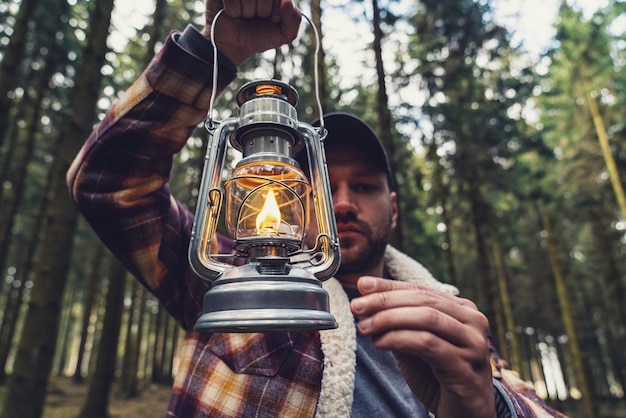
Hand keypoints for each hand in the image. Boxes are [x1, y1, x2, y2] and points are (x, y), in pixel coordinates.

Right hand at [202, 0, 301, 65]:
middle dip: (262, 11)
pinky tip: (233, 13)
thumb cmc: (259, 36)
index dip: (277, 8)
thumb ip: (293, 20)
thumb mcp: (283, 35)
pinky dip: (233, 11)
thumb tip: (287, 1)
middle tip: (256, 17)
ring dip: (247, 12)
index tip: (273, 18)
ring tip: (244, 15)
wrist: (235, 45)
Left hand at [350, 276, 495, 417]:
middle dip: (385, 301)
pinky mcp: (466, 366)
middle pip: (423, 300)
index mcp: (462, 310)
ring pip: (426, 318)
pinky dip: (399, 339)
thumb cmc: (439, 377)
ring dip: (389, 319)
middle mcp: (473, 322)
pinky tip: (380, 343)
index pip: (420, 289)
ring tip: (365, 327)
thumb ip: (397, 324)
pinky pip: (428, 344)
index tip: (362, 285)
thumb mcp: (415, 345)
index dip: (389, 286)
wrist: (465, 415)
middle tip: (358, 307)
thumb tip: (365, 303)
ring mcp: (473, 343)